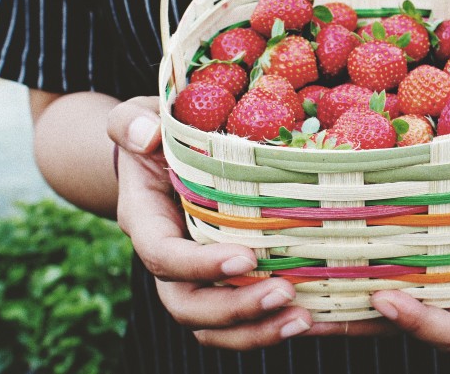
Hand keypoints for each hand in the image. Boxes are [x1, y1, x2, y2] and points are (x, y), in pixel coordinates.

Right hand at [107, 97, 313, 349]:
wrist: (161, 158)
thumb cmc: (156, 134)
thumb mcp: (139, 118)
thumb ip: (130, 123)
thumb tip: (145, 134)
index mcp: (147, 222)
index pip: (163, 256)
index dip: (199, 265)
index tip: (245, 257)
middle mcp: (168, 260)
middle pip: (189, 306)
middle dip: (235, 309)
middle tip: (285, 293)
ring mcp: (196, 278)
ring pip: (214, 326)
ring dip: (258, 330)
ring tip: (306, 318)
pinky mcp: (225, 283)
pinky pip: (243, 320)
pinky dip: (277, 325)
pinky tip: (319, 319)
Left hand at [305, 164, 449, 350]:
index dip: (418, 324)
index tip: (385, 299)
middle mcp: (446, 293)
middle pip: (395, 323)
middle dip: (351, 322)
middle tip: (307, 307)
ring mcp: (420, 273)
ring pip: (371, 300)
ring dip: (330, 302)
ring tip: (284, 292)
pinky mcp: (400, 249)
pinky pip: (366, 266)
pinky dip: (335, 268)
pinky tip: (299, 256)